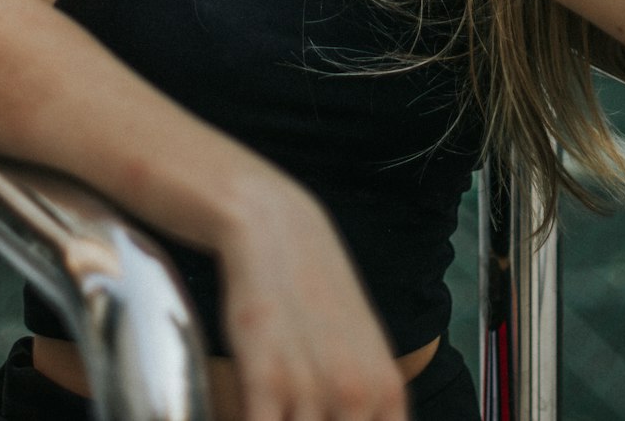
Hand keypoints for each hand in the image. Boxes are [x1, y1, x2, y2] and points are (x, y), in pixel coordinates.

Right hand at [219, 173, 406, 420]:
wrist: (270, 223)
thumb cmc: (308, 287)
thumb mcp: (355, 347)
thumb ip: (364, 402)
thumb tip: (359, 420)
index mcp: (387, 393)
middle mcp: (358, 396)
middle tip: (288, 413)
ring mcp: (313, 389)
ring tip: (269, 409)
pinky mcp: (266, 377)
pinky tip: (238, 416)